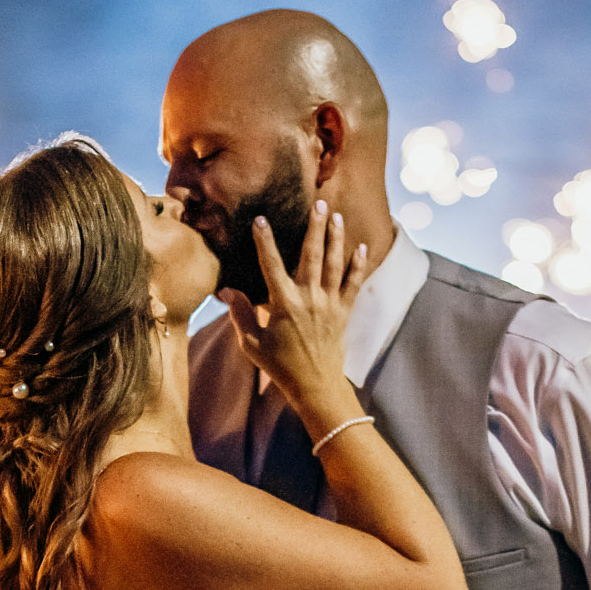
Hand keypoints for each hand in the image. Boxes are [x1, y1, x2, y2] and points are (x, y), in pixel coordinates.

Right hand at [215, 202, 372, 419]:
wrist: (316, 386)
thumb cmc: (281, 367)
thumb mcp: (253, 344)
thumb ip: (241, 314)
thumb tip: (228, 290)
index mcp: (284, 304)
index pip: (270, 265)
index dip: (264, 241)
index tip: (260, 220)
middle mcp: (309, 298)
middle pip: (312, 254)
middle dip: (315, 227)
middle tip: (318, 203)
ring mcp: (329, 304)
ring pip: (334, 263)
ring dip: (336, 237)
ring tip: (336, 215)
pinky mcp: (343, 312)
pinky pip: (353, 284)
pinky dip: (358, 266)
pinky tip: (361, 248)